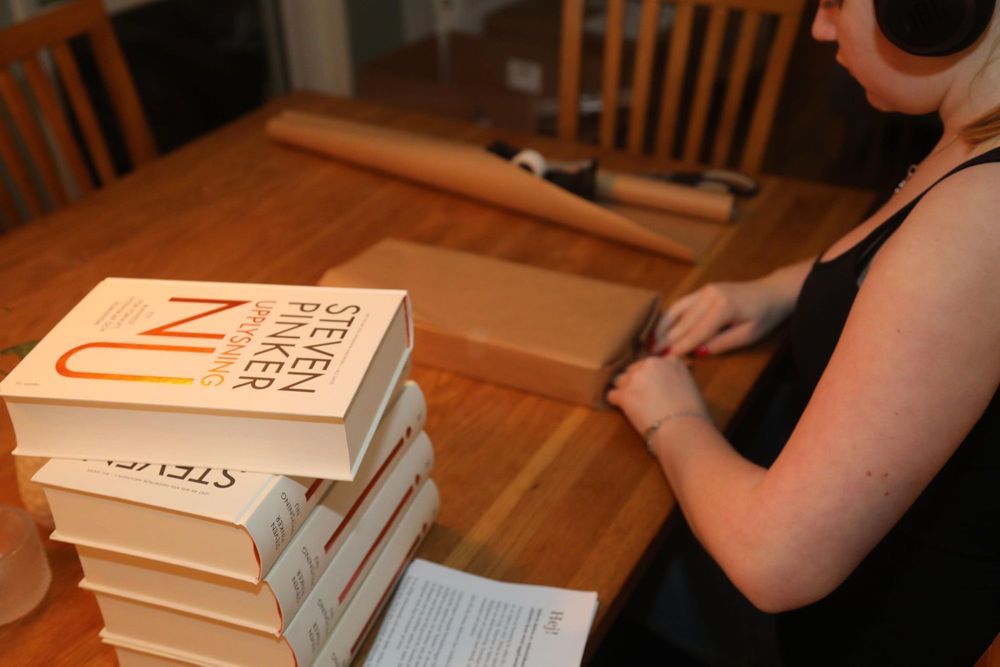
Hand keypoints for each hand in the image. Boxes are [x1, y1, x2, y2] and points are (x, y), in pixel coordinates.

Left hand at [607, 355, 707, 439]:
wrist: (684, 429)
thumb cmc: (693, 414)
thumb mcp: (689, 385)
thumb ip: (674, 377)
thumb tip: (666, 383)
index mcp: (670, 360)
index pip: (651, 364)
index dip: (650, 376)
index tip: (652, 387)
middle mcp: (651, 364)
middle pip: (633, 370)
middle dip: (635, 382)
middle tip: (642, 398)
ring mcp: (636, 378)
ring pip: (620, 381)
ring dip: (624, 391)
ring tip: (633, 406)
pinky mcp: (624, 394)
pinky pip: (612, 395)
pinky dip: (616, 403)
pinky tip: (624, 411)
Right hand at [651, 279, 791, 356]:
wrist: (772, 292)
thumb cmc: (764, 317)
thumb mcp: (748, 335)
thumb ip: (722, 343)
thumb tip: (698, 352)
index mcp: (723, 308)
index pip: (696, 332)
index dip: (680, 347)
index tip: (665, 359)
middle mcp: (710, 296)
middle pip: (684, 322)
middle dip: (666, 339)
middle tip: (651, 355)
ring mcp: (705, 290)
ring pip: (677, 311)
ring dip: (662, 327)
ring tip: (650, 342)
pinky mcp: (703, 289)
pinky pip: (682, 304)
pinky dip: (669, 316)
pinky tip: (661, 328)